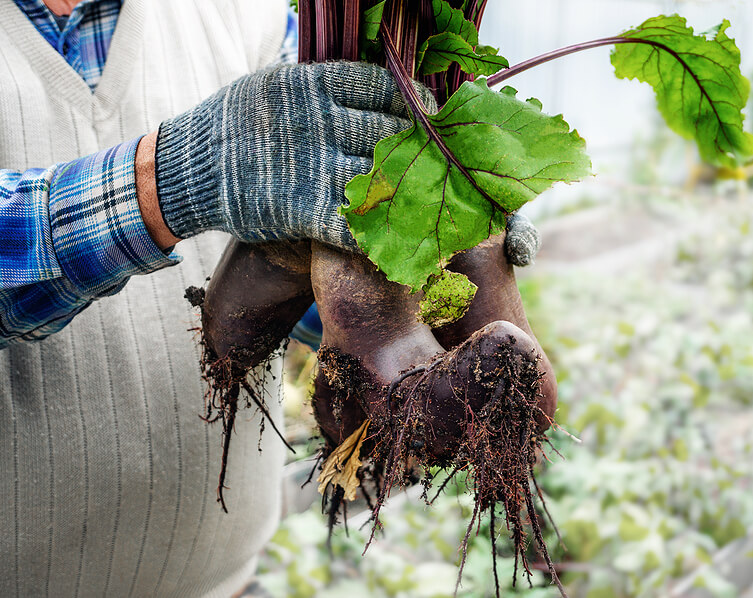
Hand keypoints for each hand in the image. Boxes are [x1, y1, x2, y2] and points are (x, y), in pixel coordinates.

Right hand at [153, 61, 435, 245]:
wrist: (190, 167)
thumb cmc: (238, 123)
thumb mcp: (279, 86)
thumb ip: (326, 89)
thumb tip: (379, 91)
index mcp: (315, 87)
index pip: (385, 87)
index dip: (416, 102)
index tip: (431, 115)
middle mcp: (320, 123)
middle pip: (392, 132)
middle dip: (420, 149)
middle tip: (437, 162)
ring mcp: (313, 168)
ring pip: (382, 176)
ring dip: (409, 189)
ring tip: (427, 197)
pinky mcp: (304, 210)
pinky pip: (356, 222)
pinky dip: (381, 229)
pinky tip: (400, 232)